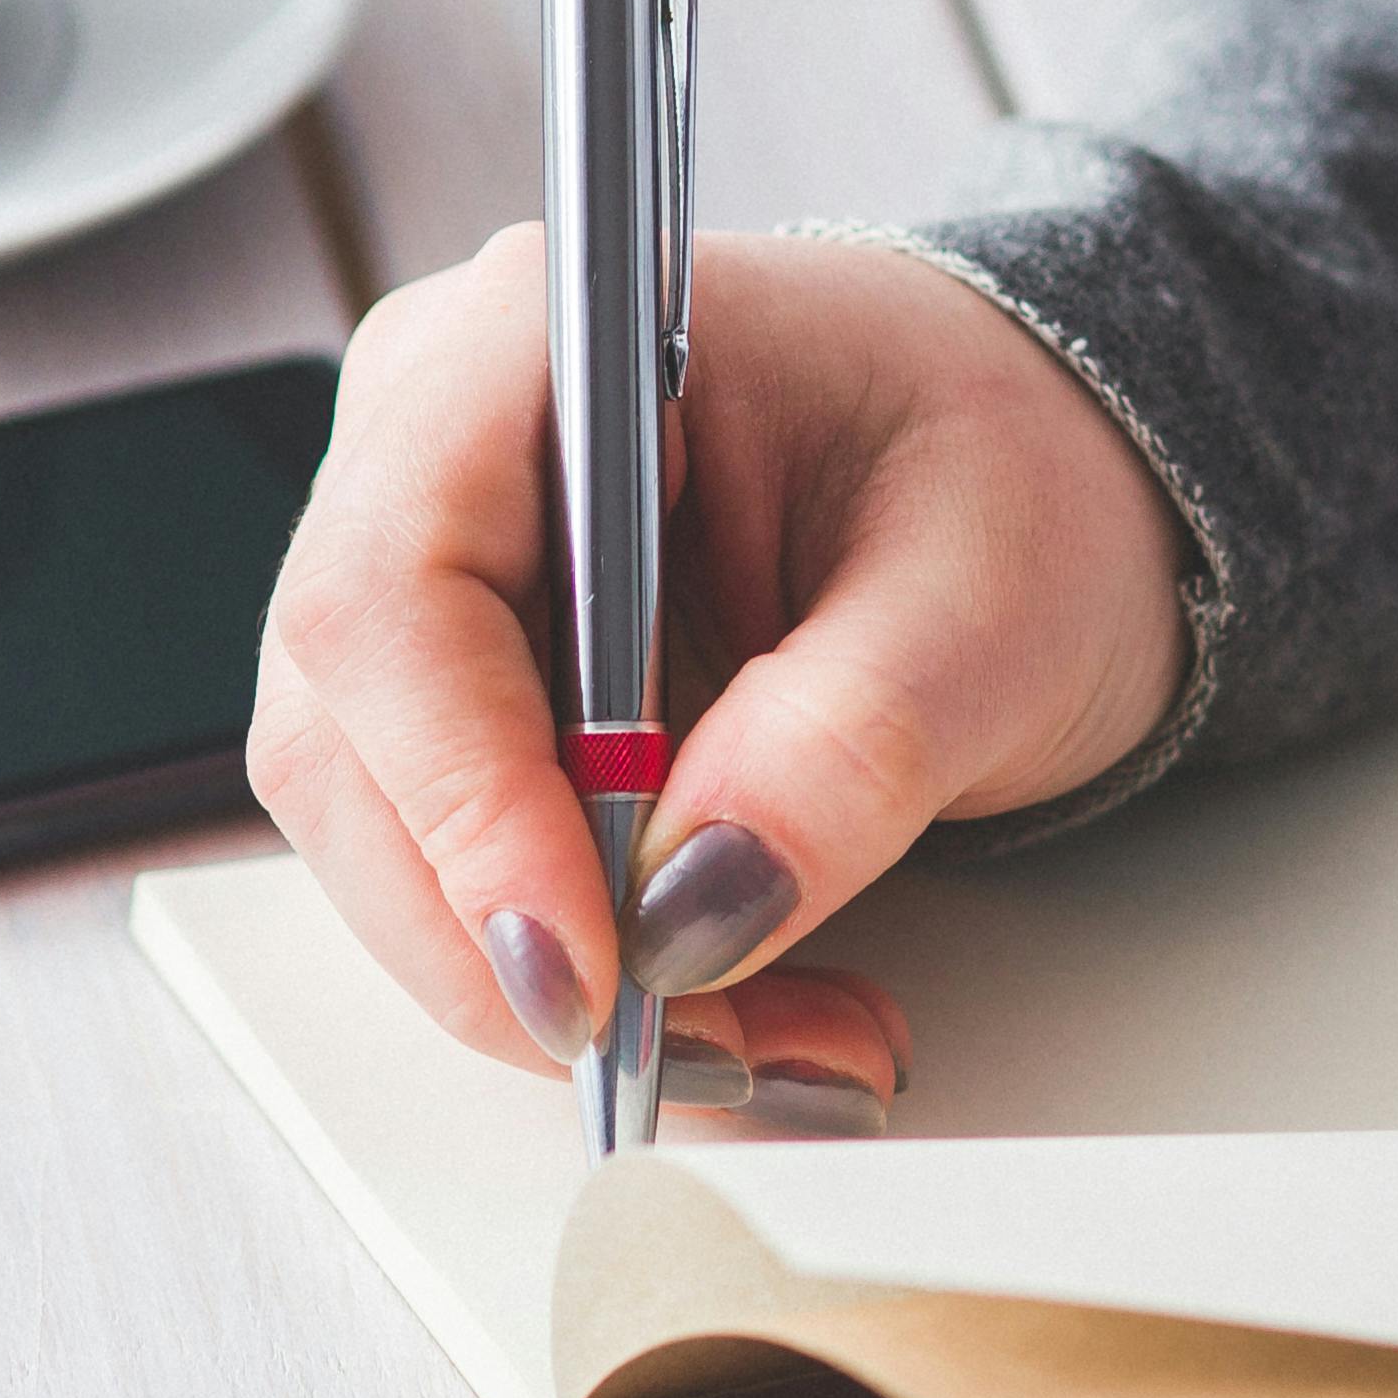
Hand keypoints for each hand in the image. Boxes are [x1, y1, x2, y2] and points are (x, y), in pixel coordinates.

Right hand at [250, 228, 1188, 1124]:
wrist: (1040, 480)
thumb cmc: (1008, 466)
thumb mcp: (988, 602)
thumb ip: (844, 745)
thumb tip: (695, 907)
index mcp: (538, 344)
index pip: (394, 593)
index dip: (462, 803)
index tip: (587, 966)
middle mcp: (436, 450)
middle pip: (356, 747)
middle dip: (523, 942)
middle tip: (721, 1053)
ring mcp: (436, 580)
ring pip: (393, 843)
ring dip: (570, 988)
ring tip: (780, 1047)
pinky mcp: (469, 699)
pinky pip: (462, 874)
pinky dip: (594, 975)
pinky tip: (739, 1011)